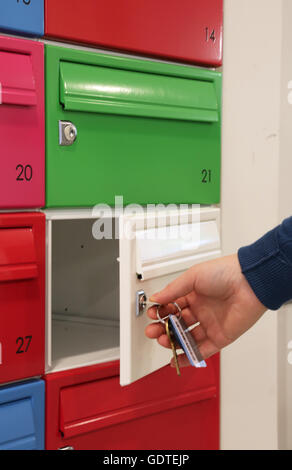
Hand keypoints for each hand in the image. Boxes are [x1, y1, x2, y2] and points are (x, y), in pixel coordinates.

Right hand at [145, 254, 266, 366]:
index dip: (160, 312)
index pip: (171, 307)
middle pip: (176, 324)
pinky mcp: (220, 337)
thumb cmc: (225, 272)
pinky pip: (202, 351)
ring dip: (172, 342)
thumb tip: (155, 299)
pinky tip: (176, 359)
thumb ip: (172, 290)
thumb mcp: (193, 276)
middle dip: (162, 329)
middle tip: (152, 331)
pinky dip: (188, 357)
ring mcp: (210, 324)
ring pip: (186, 338)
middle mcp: (201, 310)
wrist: (249, 282)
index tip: (152, 315)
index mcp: (193, 294)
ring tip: (163, 340)